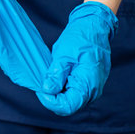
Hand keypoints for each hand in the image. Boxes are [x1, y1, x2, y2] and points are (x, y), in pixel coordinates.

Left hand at [36, 1, 118, 115]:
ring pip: (71, 100)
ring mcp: (93, 88)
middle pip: (68, 105)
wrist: (94, 27)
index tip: (40, 89)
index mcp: (88, 85)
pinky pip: (75, 92)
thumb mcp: (63, 54)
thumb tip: (47, 90)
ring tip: (50, 76)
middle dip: (53, 97)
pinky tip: (58, 75)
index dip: (50, 101)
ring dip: (58, 92)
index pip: (67, 106)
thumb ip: (56, 74)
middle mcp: (93, 91)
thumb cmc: (80, 38)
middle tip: (42, 81)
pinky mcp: (90, 84)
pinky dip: (64, 87)